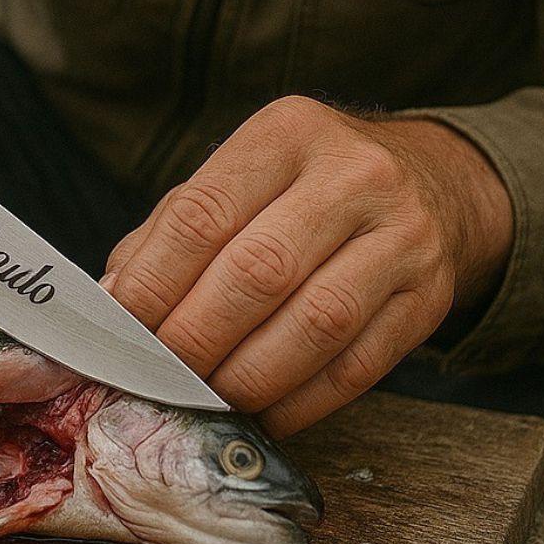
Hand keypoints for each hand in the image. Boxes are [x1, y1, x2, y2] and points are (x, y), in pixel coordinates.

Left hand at [102, 97, 512, 435]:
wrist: (431, 182)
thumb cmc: (303, 184)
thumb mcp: (239, 175)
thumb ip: (172, 229)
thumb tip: (112, 298)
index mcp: (286, 132)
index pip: (203, 213)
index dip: (153, 280)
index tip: (119, 325)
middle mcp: (353, 175)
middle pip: (257, 271)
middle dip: (193, 335)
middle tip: (155, 371)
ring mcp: (403, 236)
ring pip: (314, 323)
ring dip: (246, 375)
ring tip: (203, 396)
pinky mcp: (430, 297)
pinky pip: (357, 367)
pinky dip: (299, 402)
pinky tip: (261, 412)